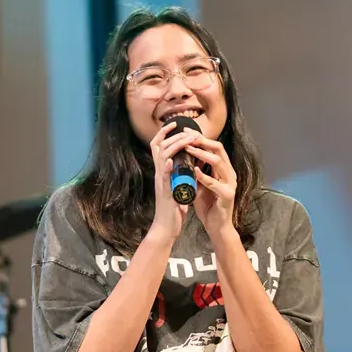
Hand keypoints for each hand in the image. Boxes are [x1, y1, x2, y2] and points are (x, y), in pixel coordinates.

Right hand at [149, 123, 199, 241]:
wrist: (167, 227)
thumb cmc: (173, 208)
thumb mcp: (178, 185)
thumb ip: (182, 173)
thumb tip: (193, 160)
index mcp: (164, 171)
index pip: (160, 147)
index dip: (165, 134)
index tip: (175, 124)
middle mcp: (160, 174)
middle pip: (159, 147)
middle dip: (172, 136)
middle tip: (185, 130)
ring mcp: (161, 182)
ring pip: (161, 158)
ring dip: (173, 147)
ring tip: (185, 140)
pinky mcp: (164, 193)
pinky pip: (163, 177)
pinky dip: (166, 168)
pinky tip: (170, 160)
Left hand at [186, 135, 236, 240]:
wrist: (217, 226)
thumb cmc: (209, 205)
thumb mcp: (202, 183)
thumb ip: (198, 170)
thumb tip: (188, 156)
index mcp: (224, 170)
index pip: (214, 148)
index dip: (201, 138)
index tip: (186, 131)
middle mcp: (229, 174)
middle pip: (219, 150)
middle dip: (203, 141)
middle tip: (188, 135)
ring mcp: (230, 184)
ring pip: (219, 163)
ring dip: (203, 155)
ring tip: (189, 149)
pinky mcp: (227, 196)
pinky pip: (215, 184)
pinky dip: (204, 176)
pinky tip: (194, 171)